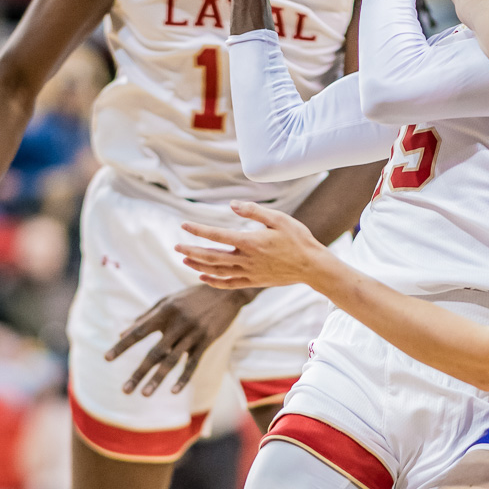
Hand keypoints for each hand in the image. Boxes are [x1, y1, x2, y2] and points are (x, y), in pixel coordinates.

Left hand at [104, 283, 252, 395]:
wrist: (225, 292)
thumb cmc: (192, 296)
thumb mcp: (167, 301)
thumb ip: (145, 317)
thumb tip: (122, 333)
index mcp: (165, 312)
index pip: (139, 331)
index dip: (122, 345)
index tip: (107, 358)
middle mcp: (177, 324)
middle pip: (154, 353)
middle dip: (139, 373)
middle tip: (125, 390)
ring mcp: (193, 334)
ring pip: (172, 361)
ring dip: (157, 379)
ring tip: (144, 394)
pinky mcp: (207, 341)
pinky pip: (193, 363)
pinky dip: (183, 378)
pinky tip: (173, 391)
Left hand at [176, 203, 327, 291]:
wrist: (312, 266)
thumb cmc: (298, 239)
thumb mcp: (278, 219)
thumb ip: (254, 211)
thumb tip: (233, 204)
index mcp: (250, 242)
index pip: (217, 235)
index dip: (198, 230)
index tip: (184, 225)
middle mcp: (246, 259)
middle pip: (212, 257)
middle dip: (191, 251)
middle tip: (176, 246)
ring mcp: (249, 272)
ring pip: (217, 272)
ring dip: (199, 266)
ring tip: (185, 259)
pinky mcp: (254, 281)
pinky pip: (229, 283)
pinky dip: (214, 282)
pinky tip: (204, 278)